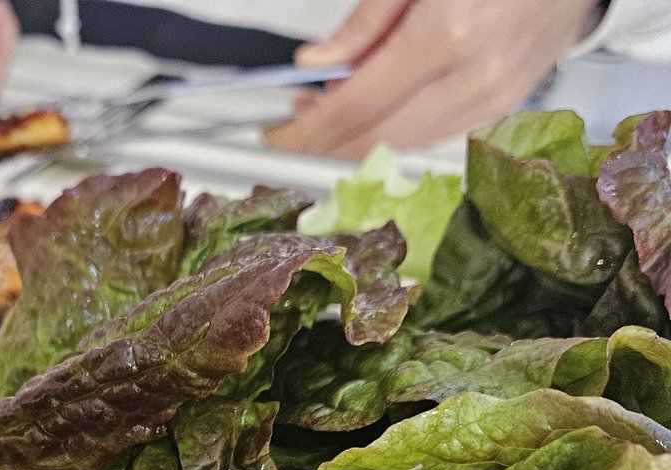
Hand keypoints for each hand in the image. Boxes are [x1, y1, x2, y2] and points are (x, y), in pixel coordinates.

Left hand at [264, 0, 601, 157]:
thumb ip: (365, 21)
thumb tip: (315, 65)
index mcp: (446, 33)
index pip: (353, 108)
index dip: (304, 130)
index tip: (273, 133)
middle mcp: (471, 77)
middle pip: (372, 139)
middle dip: (323, 139)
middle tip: (293, 120)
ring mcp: (490, 100)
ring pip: (398, 145)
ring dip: (354, 138)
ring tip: (330, 107)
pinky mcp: (499, 109)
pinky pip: (429, 136)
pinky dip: (392, 130)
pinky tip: (376, 107)